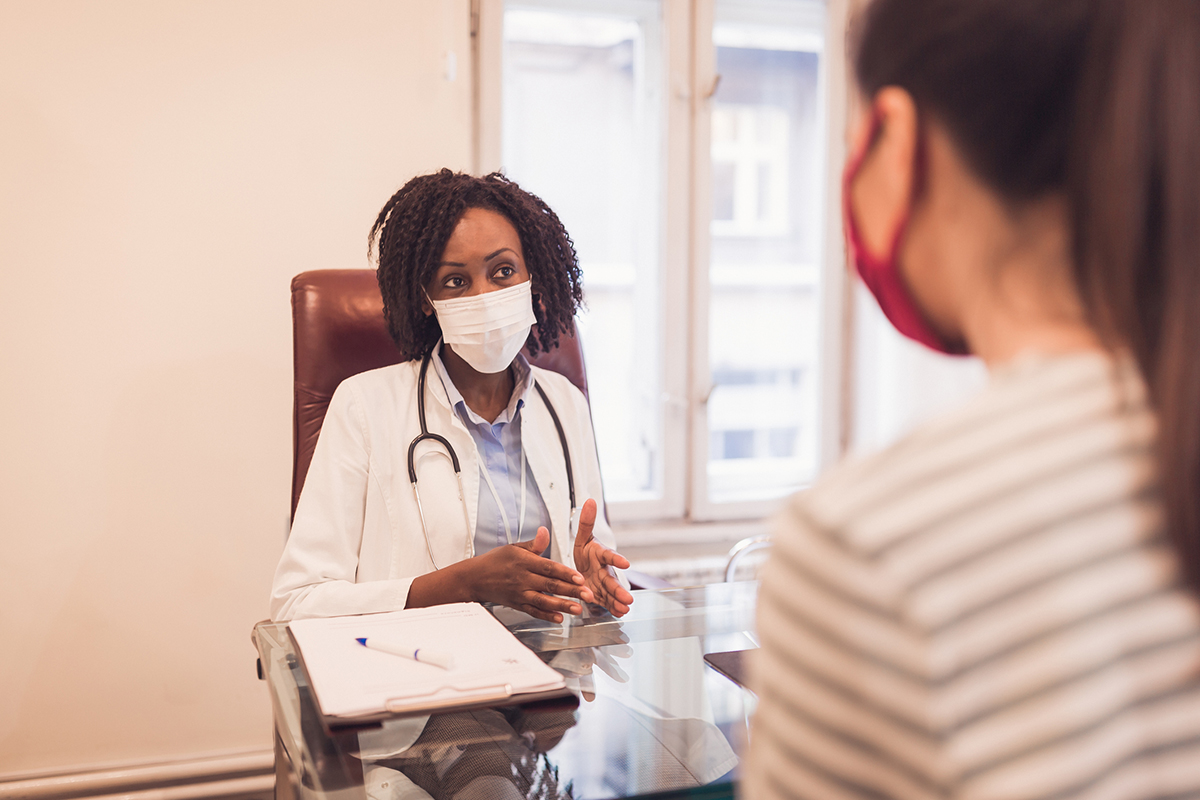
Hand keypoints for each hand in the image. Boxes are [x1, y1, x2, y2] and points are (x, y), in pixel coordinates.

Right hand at [468, 527, 589, 622]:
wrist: (475, 578)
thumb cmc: (496, 561)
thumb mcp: (514, 547)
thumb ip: (534, 544)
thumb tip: (545, 531)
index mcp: (524, 562)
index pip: (549, 567)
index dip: (565, 573)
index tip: (580, 578)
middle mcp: (522, 578)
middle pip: (550, 585)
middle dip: (571, 591)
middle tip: (588, 595)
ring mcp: (520, 593)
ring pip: (544, 600)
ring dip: (562, 605)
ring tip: (578, 609)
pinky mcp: (517, 604)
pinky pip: (533, 611)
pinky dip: (546, 616)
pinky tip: (559, 618)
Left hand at [573, 498, 633, 616]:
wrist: (583, 566)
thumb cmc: (585, 551)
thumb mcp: (582, 537)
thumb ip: (586, 522)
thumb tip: (590, 501)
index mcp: (600, 555)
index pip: (609, 556)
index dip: (616, 559)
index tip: (625, 563)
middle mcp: (605, 570)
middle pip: (612, 580)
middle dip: (619, 589)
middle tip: (629, 598)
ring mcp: (603, 584)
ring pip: (611, 593)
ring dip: (618, 601)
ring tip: (625, 609)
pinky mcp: (601, 595)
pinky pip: (607, 602)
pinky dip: (613, 608)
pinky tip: (620, 614)